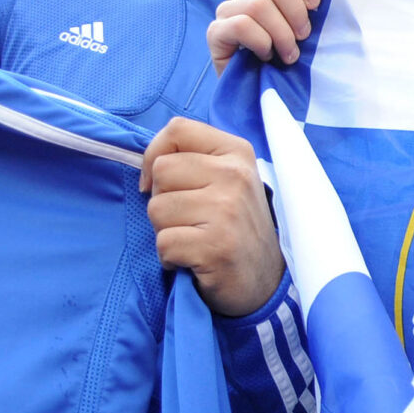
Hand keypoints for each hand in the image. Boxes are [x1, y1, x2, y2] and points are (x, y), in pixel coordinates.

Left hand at [140, 118, 282, 315]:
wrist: (265, 282)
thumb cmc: (236, 228)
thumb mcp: (227, 181)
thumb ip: (194, 160)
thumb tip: (148, 163)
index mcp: (237, 153)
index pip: (178, 129)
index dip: (154, 154)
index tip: (158, 182)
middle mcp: (236, 175)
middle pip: (161, 171)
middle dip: (162, 199)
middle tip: (189, 220)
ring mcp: (228, 210)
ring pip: (156, 209)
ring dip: (166, 231)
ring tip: (194, 240)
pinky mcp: (216, 245)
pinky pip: (164, 243)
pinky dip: (170, 258)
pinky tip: (194, 260)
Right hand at [207, 0, 321, 71]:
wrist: (265, 92)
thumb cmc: (294, 56)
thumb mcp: (312, 25)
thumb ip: (320, 1)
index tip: (316, 6)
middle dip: (296, 11)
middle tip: (304, 36)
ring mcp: (227, 8)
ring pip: (259, 5)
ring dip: (282, 34)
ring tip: (290, 55)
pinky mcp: (215, 32)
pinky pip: (240, 25)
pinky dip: (261, 43)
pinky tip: (266, 56)